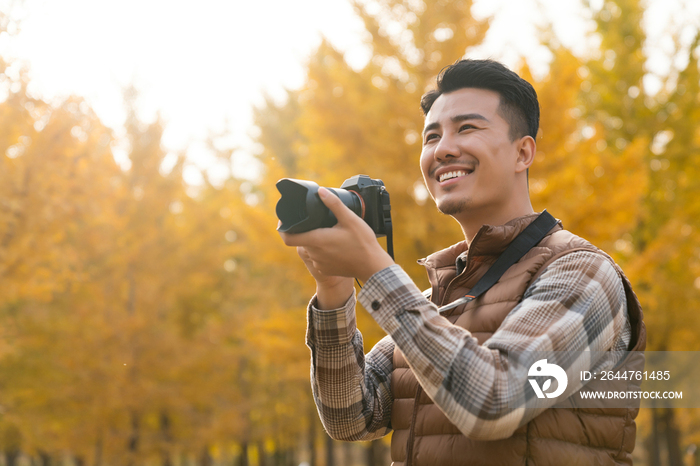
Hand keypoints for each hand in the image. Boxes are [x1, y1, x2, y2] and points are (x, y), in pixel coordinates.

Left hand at [279, 187, 394, 282]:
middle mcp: (315, 254)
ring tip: (330, 234)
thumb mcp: (350, 219)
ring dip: (316, 242)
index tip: (285, 221)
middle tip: (319, 223)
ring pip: (311, 249)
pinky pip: (318, 259)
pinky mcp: (325, 270)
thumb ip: (334, 204)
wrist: (372, 266)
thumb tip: (320, 191)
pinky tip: (336, 247)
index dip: (283, 229)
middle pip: (302, 240)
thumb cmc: (362, 243)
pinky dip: (323, 252)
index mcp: (317, 240)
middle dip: (307, 231)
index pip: (288, 238)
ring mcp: (319, 264)